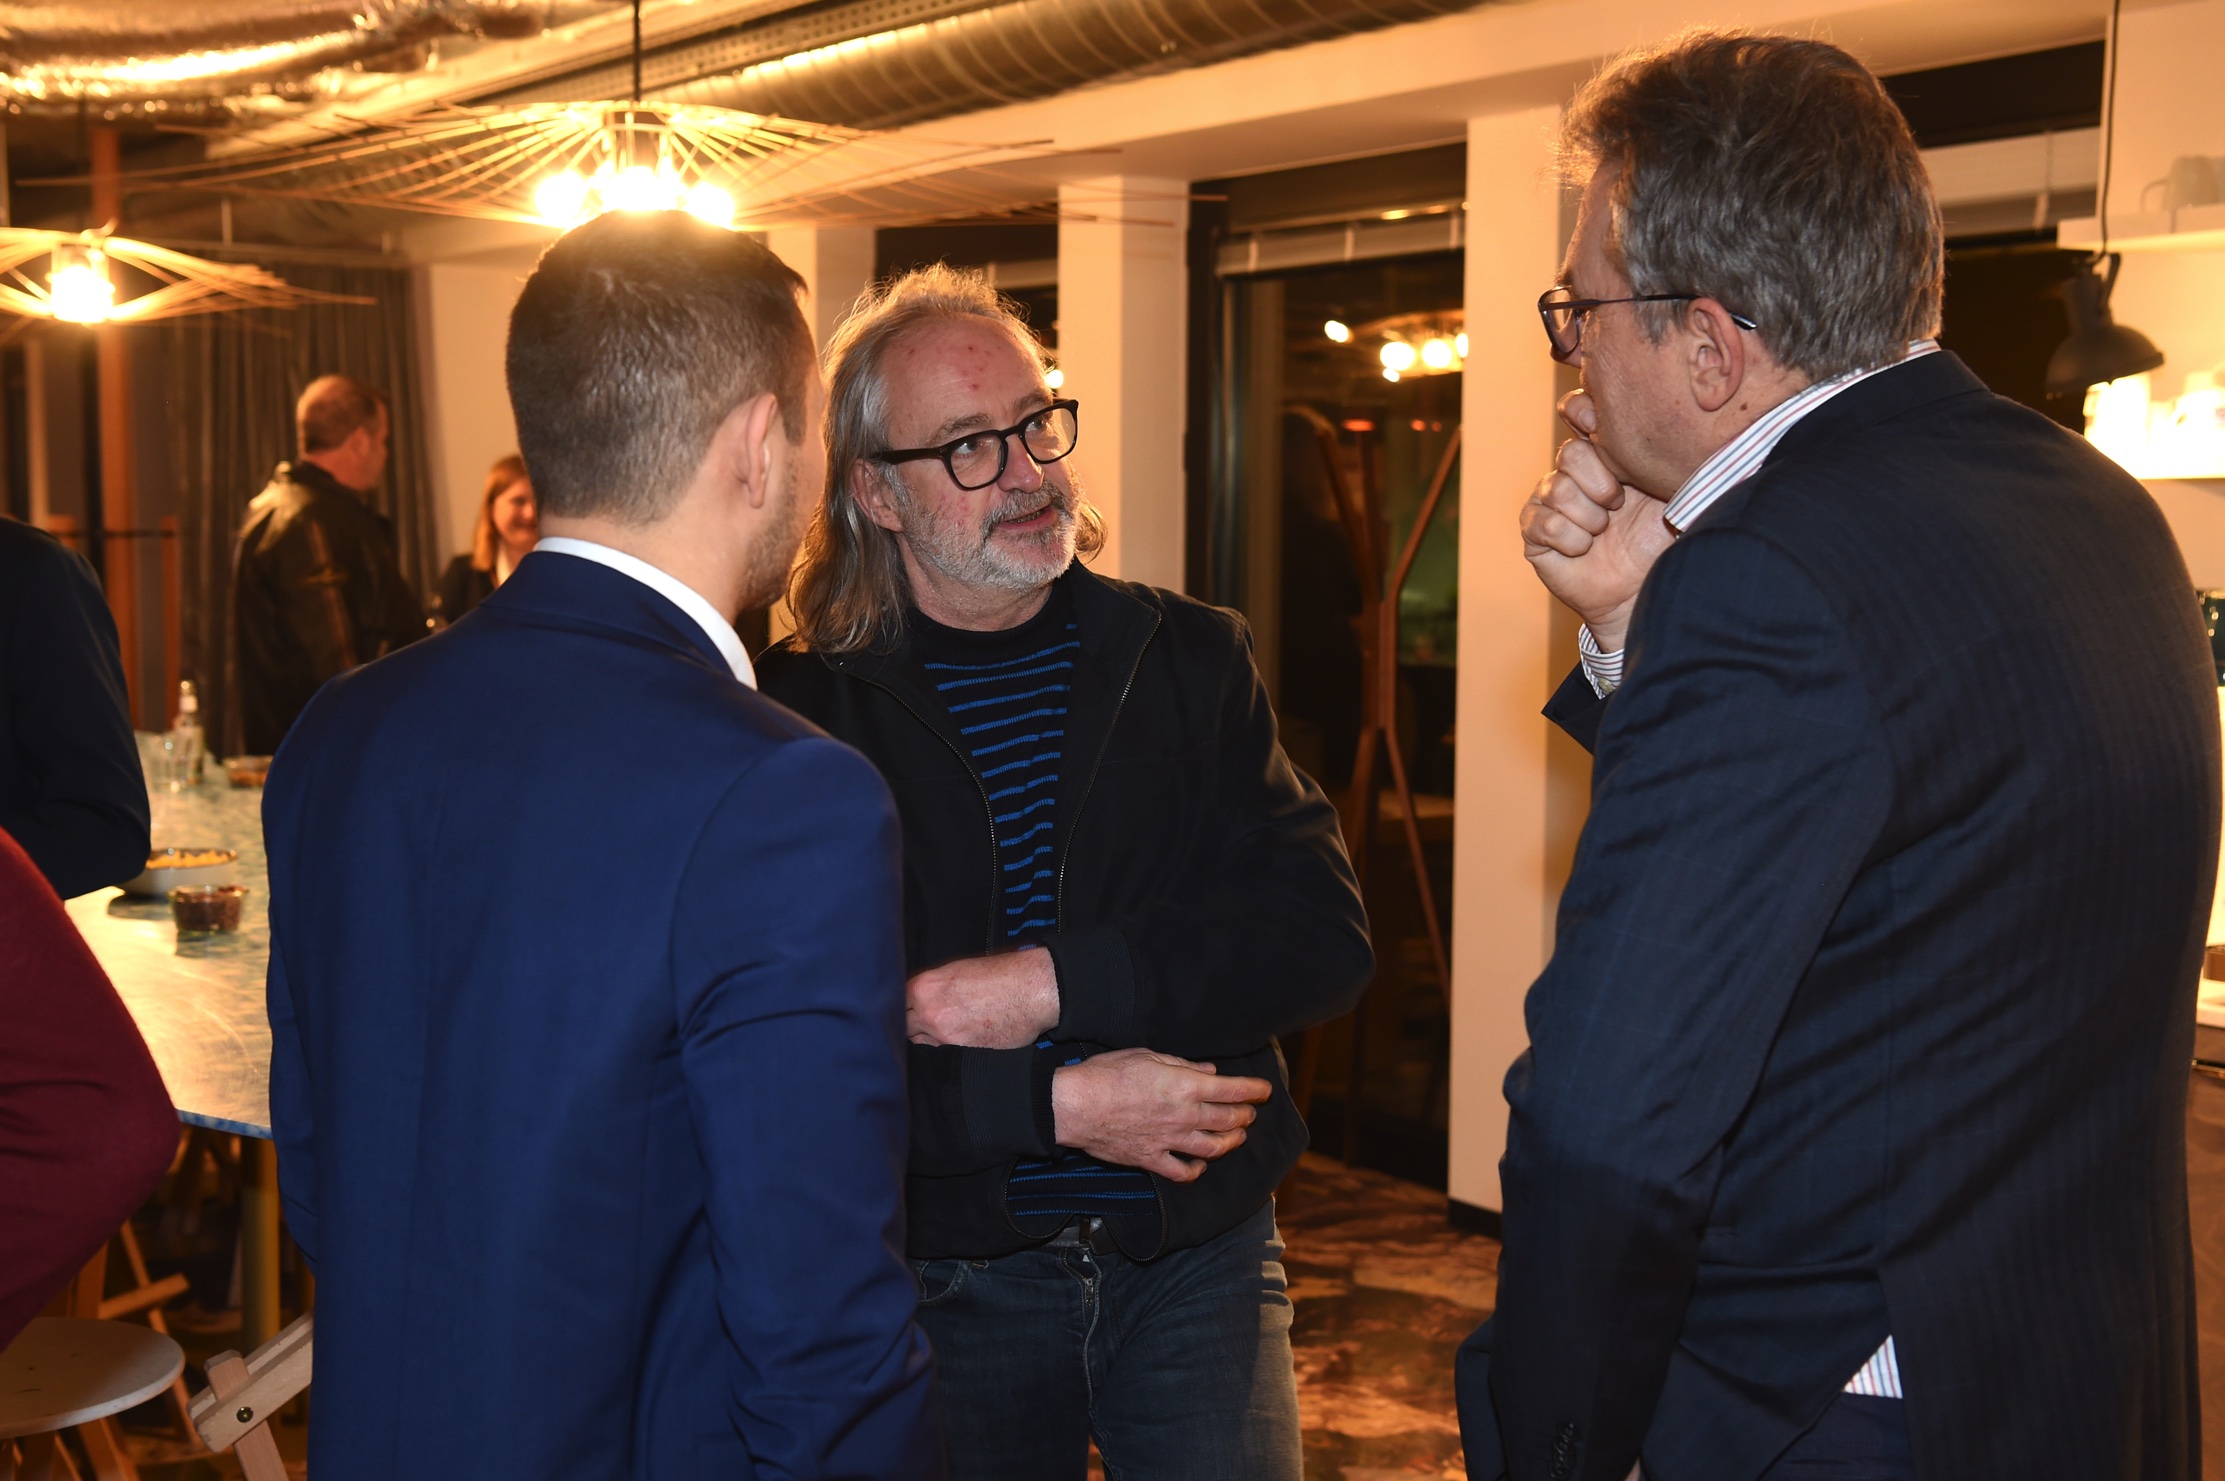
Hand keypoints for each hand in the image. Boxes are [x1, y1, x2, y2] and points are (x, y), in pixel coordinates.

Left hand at [907, 948, 1059, 1048]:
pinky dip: (948, 1053)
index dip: (900, 1009)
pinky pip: (944, 1058)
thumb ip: (930, 988)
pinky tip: (959, 1042)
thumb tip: (916, 1000)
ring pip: (923, 1046)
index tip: (905, 1012)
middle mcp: (929, 1014)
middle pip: (904, 1029)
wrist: (1031, 990)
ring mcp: (945, 1038)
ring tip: (946, 1032)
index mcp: (924, 988)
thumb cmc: (1000, 975)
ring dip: (929, 1041)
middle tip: (923, 1024)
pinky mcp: (963, 1056)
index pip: (895, 1005)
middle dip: (910, 1027)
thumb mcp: (957, 970)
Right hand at [1050, 1049, 1271, 1181]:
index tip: (1265, 1090)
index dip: (1254, 1090)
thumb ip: (1182, 1065)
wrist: (1074, 1105)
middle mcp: (1183, 1115)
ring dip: (1230, 1142)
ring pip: (1213, 1148)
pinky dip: (1196, 1170)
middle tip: (1250, 1112)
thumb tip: (1209, 1072)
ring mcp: (1169, 1141)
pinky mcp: (1151, 1159)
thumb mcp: (1147, 1056)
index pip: (1232, 1089)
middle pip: (1228, 1120)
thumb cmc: (1106, 1074)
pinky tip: (1200, 1165)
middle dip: (1245, 1115)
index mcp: (1184, 1085)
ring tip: (1237, 1137)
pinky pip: (1182, 1171)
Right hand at [1519, 390, 1674, 651]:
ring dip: (1589, 517)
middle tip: (1618, 504)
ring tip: (1604, 532)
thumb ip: (1666, 452)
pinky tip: (1584, 549)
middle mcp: (1571, 473)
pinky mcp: (1535, 534)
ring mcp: (1549, 502)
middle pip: (1570, 454)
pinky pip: (1545, 524)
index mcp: (1602, 452)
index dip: (1584, 414)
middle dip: (1601, 483)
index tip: (1605, 432)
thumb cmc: (1662, 538)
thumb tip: (1682, 420)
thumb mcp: (1673, 488)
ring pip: (1557, 490)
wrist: (1645, 588)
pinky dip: (1572, 540)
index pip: (1576, 409)